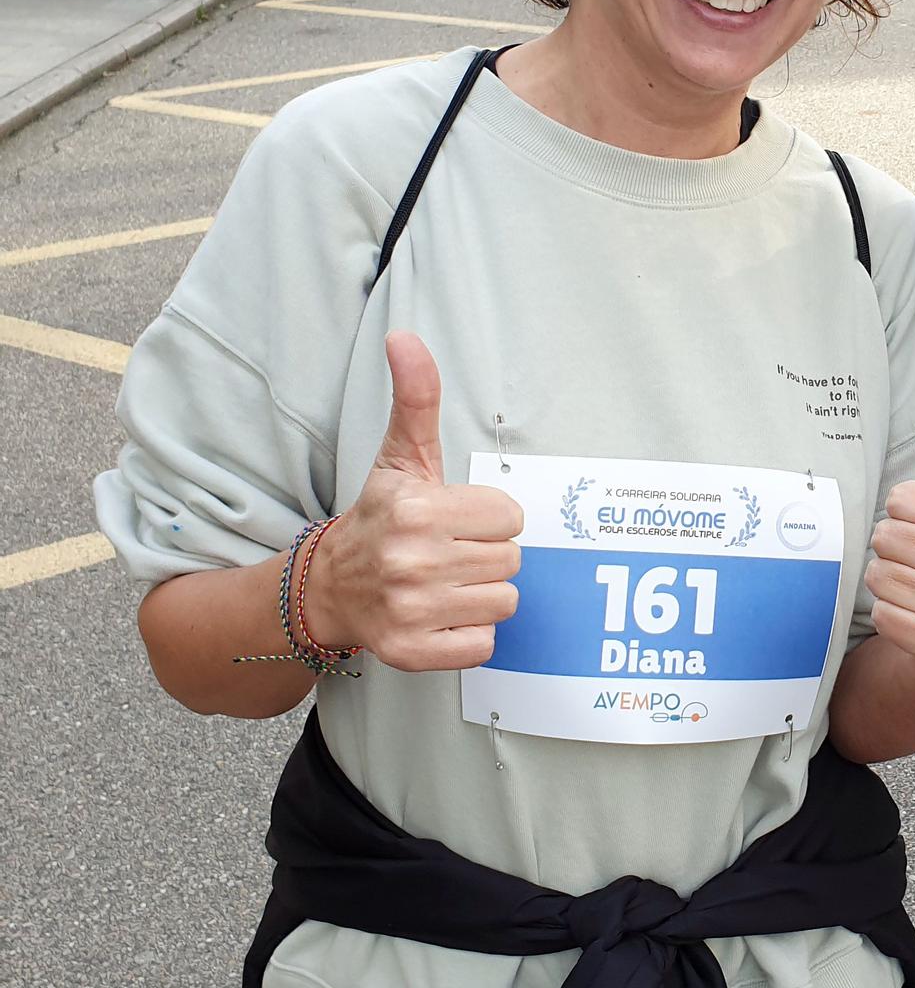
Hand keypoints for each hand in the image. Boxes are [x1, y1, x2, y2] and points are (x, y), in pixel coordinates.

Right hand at [305, 331, 524, 669]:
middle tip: (448, 552)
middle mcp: (412, 560)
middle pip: (512, 560)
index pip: (510, 517)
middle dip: (487, 555)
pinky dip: (468, 634)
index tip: (454, 519)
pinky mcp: (413, 651)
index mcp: (418, 510)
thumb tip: (405, 337)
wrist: (329, 586)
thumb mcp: (401, 456)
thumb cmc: (381, 517)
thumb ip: (415, 397)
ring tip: (443, 582)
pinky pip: (484, 644)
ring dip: (480, 594)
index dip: (488, 518)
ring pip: (504, 601)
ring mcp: (411, 609)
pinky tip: (438, 614)